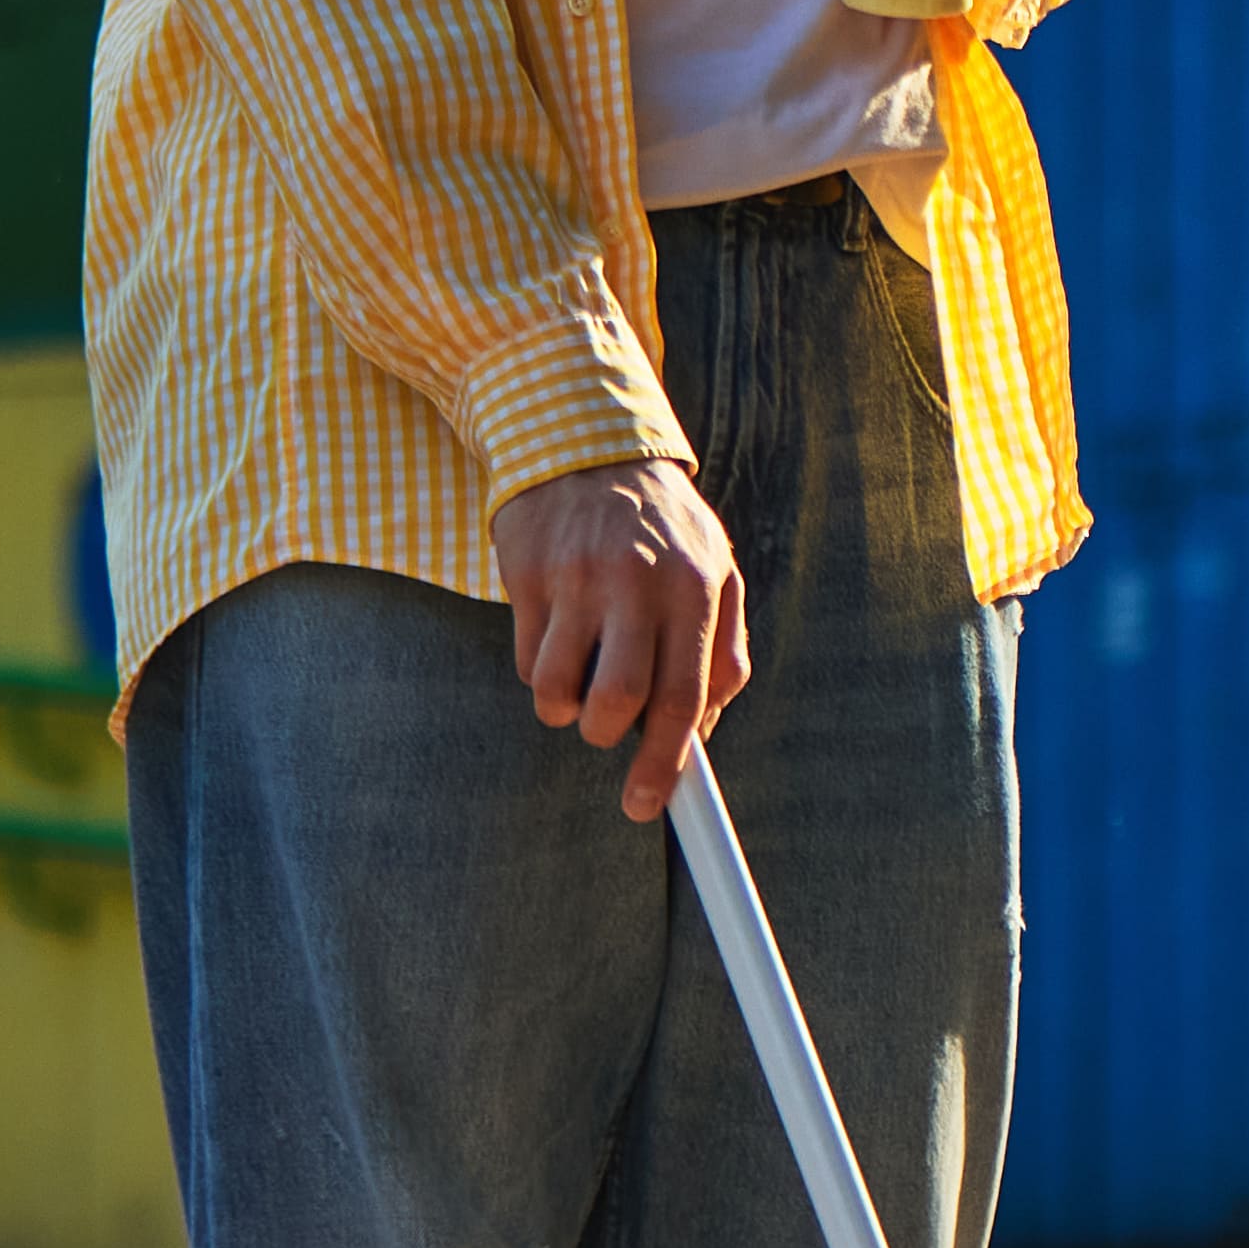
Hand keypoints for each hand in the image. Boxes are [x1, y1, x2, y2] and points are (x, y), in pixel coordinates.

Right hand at [495, 459, 744, 822]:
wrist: (586, 444)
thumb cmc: (661, 528)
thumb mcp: (715, 570)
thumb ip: (724, 649)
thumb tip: (704, 730)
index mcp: (696, 587)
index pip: (684, 697)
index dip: (664, 764)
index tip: (647, 803)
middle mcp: (637, 583)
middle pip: (616, 703)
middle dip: (608, 737)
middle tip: (608, 729)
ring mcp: (576, 578)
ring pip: (556, 692)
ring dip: (566, 708)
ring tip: (580, 676)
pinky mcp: (526, 575)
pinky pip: (524, 662)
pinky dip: (538, 671)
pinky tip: (557, 635)